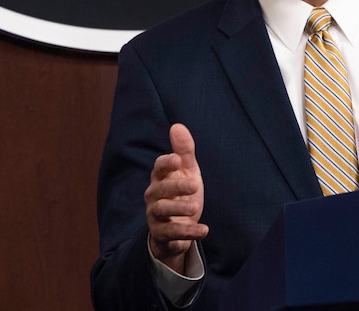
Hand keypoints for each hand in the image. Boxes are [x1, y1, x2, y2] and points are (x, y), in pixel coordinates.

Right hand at [145, 123, 208, 272]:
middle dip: (177, 186)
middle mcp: (154, 196)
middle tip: (195, 185)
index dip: (166, 163)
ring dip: (179, 208)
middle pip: (161, 189)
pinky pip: (172, 233)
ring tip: (197, 207)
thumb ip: (184, 151)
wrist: (178, 228)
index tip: (177, 160)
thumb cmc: (182, 193)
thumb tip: (177, 125)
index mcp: (160, 178)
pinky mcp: (162, 234)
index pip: (158, 168)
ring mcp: (155, 216)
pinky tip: (204, 230)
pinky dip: (188, 233)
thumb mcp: (187, 171)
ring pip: (163, 211)